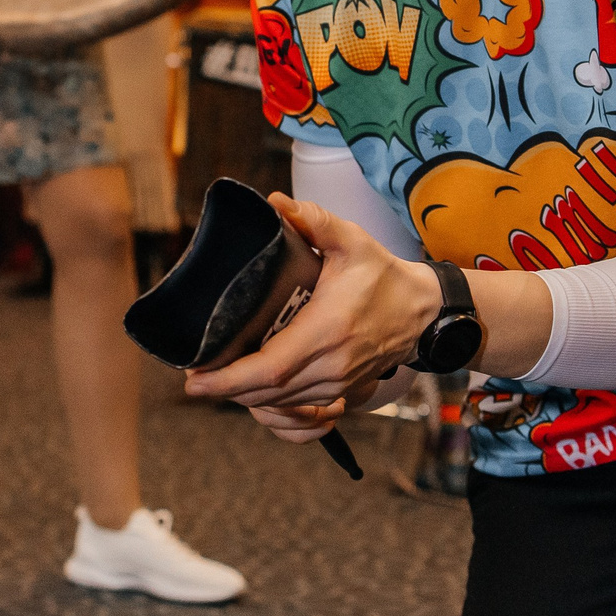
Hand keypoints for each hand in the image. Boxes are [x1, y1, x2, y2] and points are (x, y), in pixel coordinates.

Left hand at [182, 194, 439, 442]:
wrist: (422, 309)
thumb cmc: (383, 275)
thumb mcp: (351, 240)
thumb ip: (313, 220)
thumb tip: (274, 202)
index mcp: (327, 330)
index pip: (267, 369)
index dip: (227, 379)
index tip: (194, 379)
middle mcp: (333, 366)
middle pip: (267, 394)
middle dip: (227, 390)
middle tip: (196, 376)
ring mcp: (341, 385)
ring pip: (282, 406)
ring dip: (247, 399)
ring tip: (219, 381)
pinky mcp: (346, 393)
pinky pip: (303, 413)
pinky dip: (275, 410)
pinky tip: (255, 396)